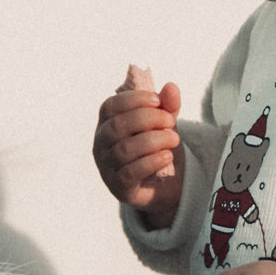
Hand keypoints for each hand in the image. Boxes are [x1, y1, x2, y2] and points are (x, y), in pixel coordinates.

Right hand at [93, 80, 183, 223]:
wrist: (164, 182)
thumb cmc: (157, 145)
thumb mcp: (164, 122)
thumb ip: (168, 105)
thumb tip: (172, 87)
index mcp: (106, 123)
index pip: (110, 106)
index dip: (133, 100)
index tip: (158, 100)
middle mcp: (101, 144)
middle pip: (117, 126)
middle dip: (147, 119)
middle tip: (171, 121)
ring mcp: (106, 167)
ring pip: (125, 150)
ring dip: (154, 141)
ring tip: (174, 139)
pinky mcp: (119, 187)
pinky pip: (131, 173)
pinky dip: (152, 161)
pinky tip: (167, 155)